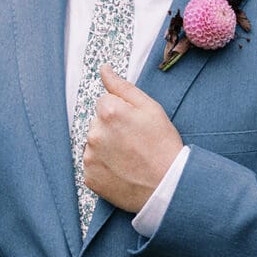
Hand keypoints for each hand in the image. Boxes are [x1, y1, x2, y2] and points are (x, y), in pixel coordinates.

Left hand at [83, 66, 183, 212]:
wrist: (168, 186)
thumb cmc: (163, 145)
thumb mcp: (150, 108)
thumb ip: (122, 86)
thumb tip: (104, 70)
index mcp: (108, 111)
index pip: (105, 103)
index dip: (122, 112)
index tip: (135, 126)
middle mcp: (94, 133)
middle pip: (97, 123)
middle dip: (112, 129)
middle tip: (135, 143)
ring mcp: (90, 157)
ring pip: (94, 144)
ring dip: (106, 148)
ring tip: (129, 158)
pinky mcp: (89, 177)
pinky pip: (93, 166)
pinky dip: (104, 167)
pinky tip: (122, 170)